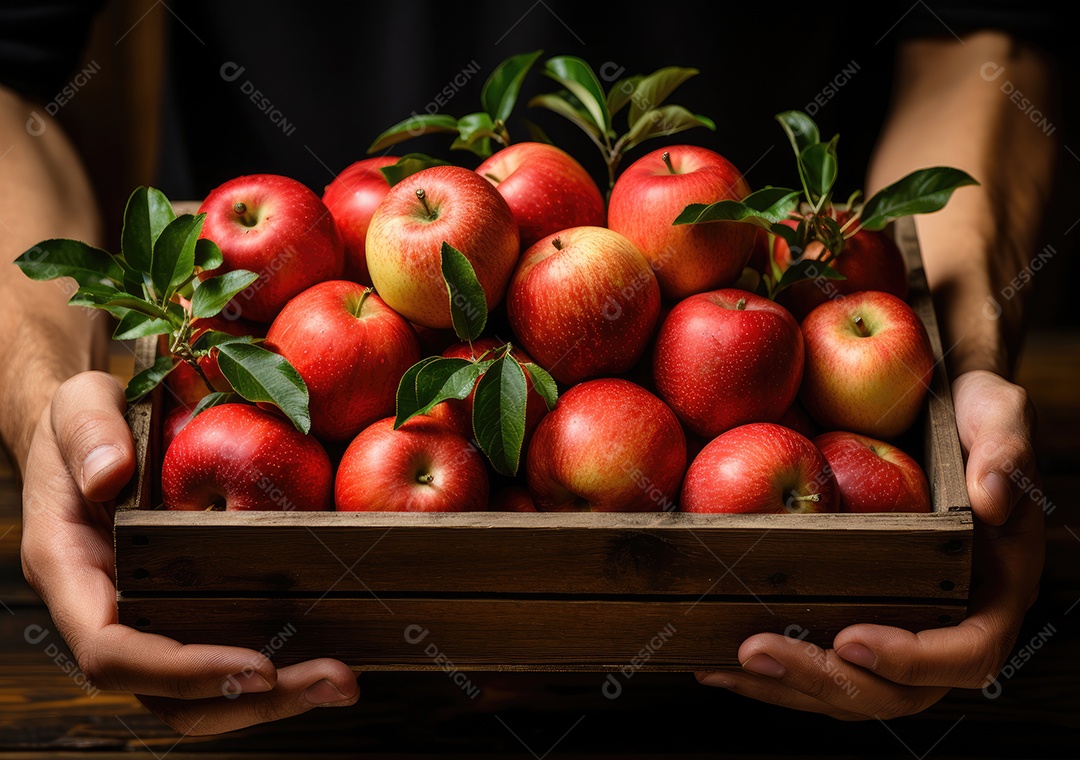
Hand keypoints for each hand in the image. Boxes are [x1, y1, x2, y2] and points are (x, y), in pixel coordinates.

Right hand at [20, 371, 359, 733]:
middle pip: (166, 694)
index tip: (257, 666)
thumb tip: (109, 475)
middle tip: (333, 682)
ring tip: (342, 682)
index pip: (113, 652)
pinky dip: (273, 668)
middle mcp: (105, 612)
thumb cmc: (85, 417)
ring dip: (272, 699)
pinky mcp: (183, 609)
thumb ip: (89, 432)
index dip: (182, 671)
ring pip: (196, 693)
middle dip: (248, 702)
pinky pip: (221, 654)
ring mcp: (145, 618)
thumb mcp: (79, 403)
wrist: (92, 432)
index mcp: (71, 573)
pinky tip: (330, 654)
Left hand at [696, 369, 1044, 718]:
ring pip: (844, 686)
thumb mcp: (996, 411)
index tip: (850, 637)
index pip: (966, 652)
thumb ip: (1004, 447)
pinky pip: (812, 656)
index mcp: (992, 591)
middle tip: (754, 648)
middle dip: (822, 678)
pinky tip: (710, 657)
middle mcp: (943, 622)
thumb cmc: (968, 411)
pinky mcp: (848, 612)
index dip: (912, 661)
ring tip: (719, 665)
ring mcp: (893, 625)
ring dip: (782, 685)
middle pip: (891, 689)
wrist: (929, 409)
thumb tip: (991, 498)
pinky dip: (766, 667)